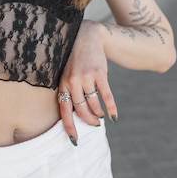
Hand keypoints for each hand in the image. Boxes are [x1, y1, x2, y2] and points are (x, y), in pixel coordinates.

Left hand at [58, 20, 117, 143]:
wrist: (86, 37)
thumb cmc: (75, 60)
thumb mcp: (66, 74)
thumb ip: (69, 91)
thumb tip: (75, 115)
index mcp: (62, 84)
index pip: (65, 110)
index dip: (70, 126)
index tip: (75, 140)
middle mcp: (73, 82)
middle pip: (81, 110)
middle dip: (89, 121)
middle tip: (94, 125)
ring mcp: (86, 77)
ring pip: (94, 104)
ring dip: (99, 114)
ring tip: (101, 116)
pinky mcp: (100, 73)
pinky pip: (106, 95)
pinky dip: (111, 108)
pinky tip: (113, 116)